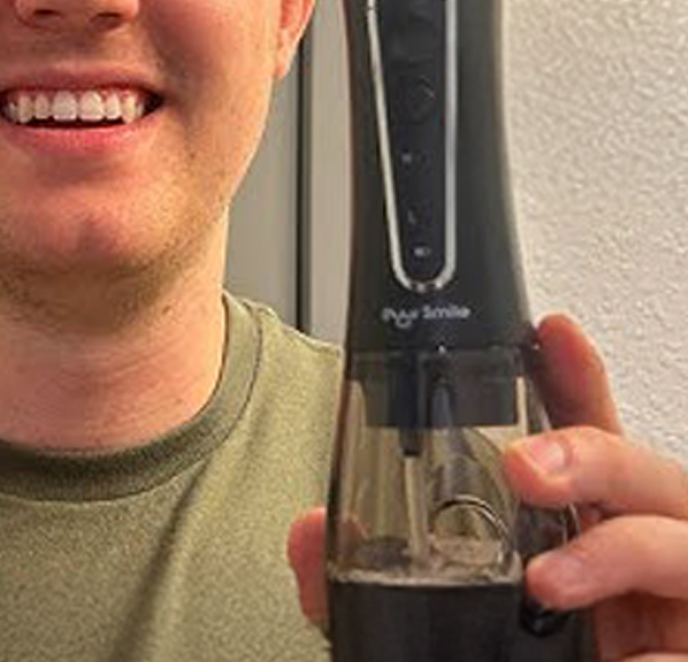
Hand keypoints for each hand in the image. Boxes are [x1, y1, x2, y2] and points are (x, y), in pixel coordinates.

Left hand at [287, 315, 687, 658]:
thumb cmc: (526, 654)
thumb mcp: (446, 610)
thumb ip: (379, 571)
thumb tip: (310, 534)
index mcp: (576, 519)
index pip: (582, 430)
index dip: (572, 376)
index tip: (550, 330)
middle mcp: (631, 546)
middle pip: (639, 468)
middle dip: (587, 450)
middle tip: (523, 467)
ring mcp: (670, 601)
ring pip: (675, 540)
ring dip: (611, 551)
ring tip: (548, 582)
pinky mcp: (687, 656)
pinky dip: (662, 655)